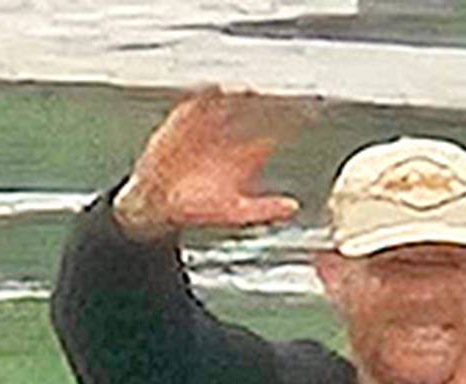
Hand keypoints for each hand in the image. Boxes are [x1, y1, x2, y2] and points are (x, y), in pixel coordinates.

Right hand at [114, 87, 307, 239]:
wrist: (159, 200)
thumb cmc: (198, 209)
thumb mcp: (236, 213)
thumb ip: (265, 209)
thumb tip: (293, 208)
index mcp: (246, 158)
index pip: (272, 136)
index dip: (288, 126)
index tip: (306, 115)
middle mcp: (230, 138)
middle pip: (252, 113)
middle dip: (266, 102)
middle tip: (281, 91)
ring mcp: (208, 126)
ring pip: (227, 103)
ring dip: (237, 94)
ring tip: (249, 88)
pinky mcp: (185, 119)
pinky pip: (196, 102)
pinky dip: (205, 95)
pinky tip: (215, 89)